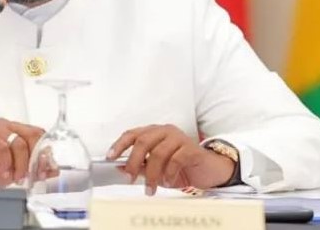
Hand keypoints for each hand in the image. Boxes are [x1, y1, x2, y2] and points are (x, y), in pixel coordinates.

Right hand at [0, 118, 44, 185]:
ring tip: (15, 176)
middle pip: (33, 135)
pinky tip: (4, 171)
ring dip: (20, 164)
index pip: (39, 135)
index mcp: (19, 131)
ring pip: (20, 142)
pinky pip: (3, 147)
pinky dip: (6, 163)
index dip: (45, 153)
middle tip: (32, 174)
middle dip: (35, 158)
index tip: (47, 169)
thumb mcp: (19, 172)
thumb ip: (36, 168)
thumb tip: (54, 169)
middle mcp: (9, 127)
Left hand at [107, 124, 235, 194]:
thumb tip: (121, 169)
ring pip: (158, 153)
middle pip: (143, 142)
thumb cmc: (181, 167)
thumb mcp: (157, 169)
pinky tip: (167, 182)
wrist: (208, 170)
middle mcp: (165, 131)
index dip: (120, 145)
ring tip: (151, 188)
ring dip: (152, 174)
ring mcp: (178, 138)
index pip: (132, 134)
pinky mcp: (191, 148)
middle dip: (133, 162)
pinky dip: (168, 174)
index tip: (110, 157)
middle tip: (129, 178)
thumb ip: (141, 167)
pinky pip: (175, 160)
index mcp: (154, 132)